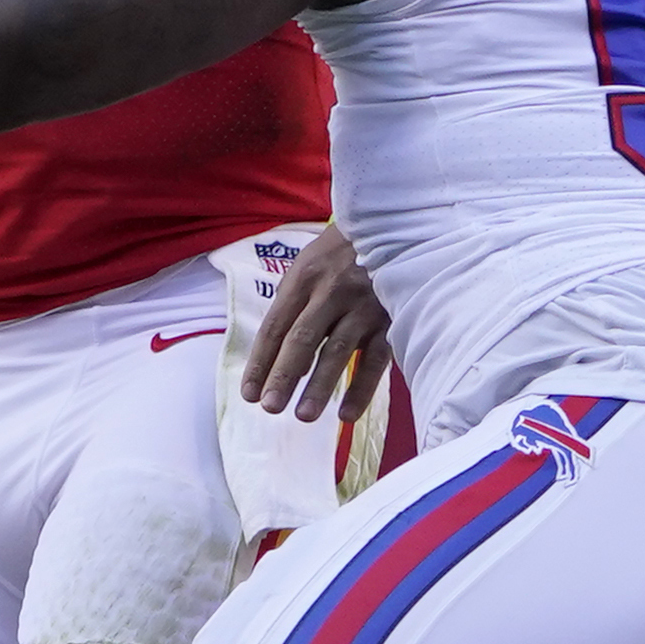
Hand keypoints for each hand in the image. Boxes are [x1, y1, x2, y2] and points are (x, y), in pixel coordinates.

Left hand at [239, 226, 392, 422]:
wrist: (395, 227)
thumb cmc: (341, 253)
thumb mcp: (309, 265)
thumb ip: (293, 304)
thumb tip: (274, 354)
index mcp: (305, 277)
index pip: (276, 326)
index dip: (260, 362)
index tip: (249, 394)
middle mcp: (332, 291)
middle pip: (303, 339)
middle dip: (284, 375)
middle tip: (269, 408)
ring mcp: (363, 306)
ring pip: (337, 351)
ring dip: (319, 386)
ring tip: (303, 416)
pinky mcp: (391, 318)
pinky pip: (375, 359)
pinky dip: (361, 388)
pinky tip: (346, 414)